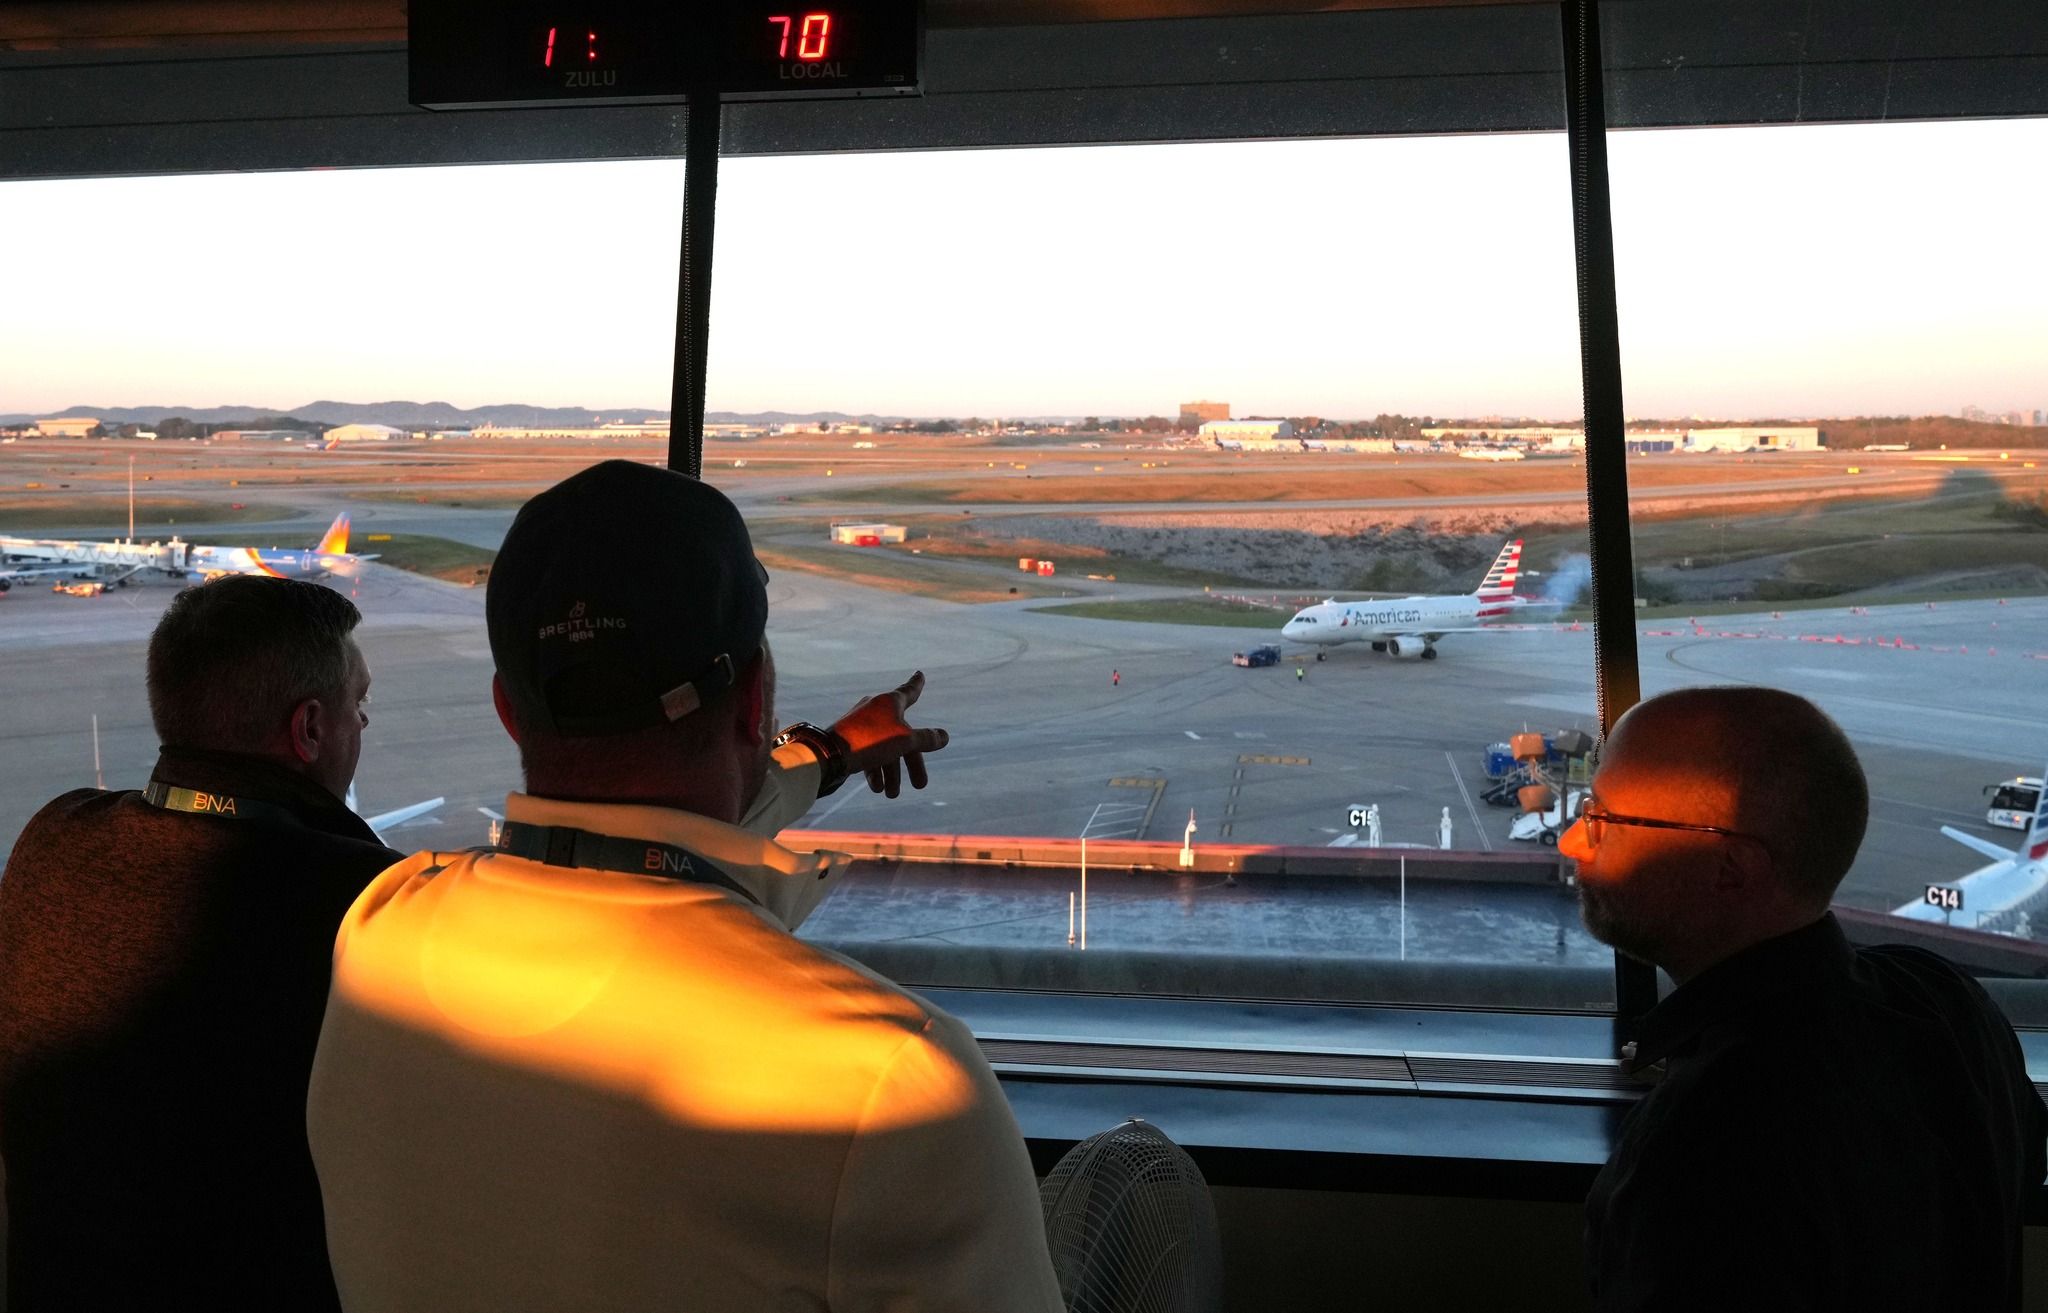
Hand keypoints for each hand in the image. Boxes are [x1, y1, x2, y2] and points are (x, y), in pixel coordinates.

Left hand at [830, 671, 949, 797]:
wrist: (829, 753)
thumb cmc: (871, 741)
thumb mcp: (905, 741)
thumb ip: (926, 739)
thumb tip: (945, 736)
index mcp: (889, 702)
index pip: (909, 691)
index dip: (917, 684)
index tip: (920, 673)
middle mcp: (875, 709)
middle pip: (902, 735)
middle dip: (911, 763)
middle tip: (920, 785)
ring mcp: (861, 723)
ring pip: (885, 748)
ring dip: (891, 773)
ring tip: (892, 795)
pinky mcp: (849, 738)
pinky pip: (868, 752)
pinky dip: (875, 769)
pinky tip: (876, 788)